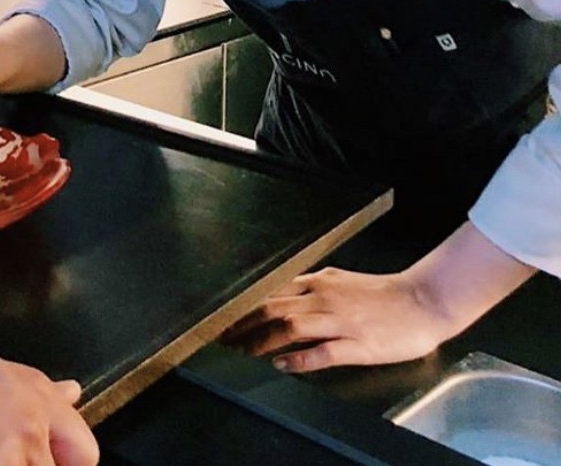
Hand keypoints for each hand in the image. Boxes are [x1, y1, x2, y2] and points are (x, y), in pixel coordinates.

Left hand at [219, 266, 453, 372]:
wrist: (423, 300)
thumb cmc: (382, 293)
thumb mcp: (339, 280)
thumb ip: (311, 286)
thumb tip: (284, 293)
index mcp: (318, 282)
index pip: (271, 292)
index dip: (244, 306)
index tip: (226, 319)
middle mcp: (323, 299)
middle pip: (272, 307)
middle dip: (243, 324)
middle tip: (223, 339)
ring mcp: (340, 322)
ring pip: (290, 327)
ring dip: (262, 341)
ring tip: (242, 354)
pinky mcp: (358, 345)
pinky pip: (323, 352)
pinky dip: (299, 359)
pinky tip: (282, 365)